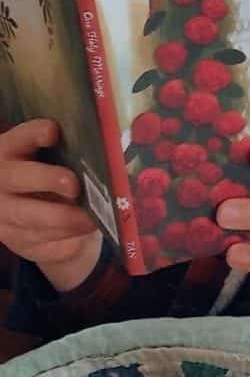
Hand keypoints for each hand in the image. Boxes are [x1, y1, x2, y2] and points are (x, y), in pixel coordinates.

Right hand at [0, 120, 101, 291]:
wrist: (45, 215)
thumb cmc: (59, 174)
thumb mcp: (63, 159)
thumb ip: (76, 151)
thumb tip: (112, 146)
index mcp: (12, 150)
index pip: (20, 138)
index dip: (33, 134)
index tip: (53, 131)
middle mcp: (2, 181)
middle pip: (17, 179)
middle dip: (47, 180)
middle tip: (74, 185)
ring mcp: (5, 215)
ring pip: (30, 219)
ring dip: (65, 220)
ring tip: (93, 218)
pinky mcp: (19, 243)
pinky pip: (43, 245)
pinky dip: (67, 242)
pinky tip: (85, 236)